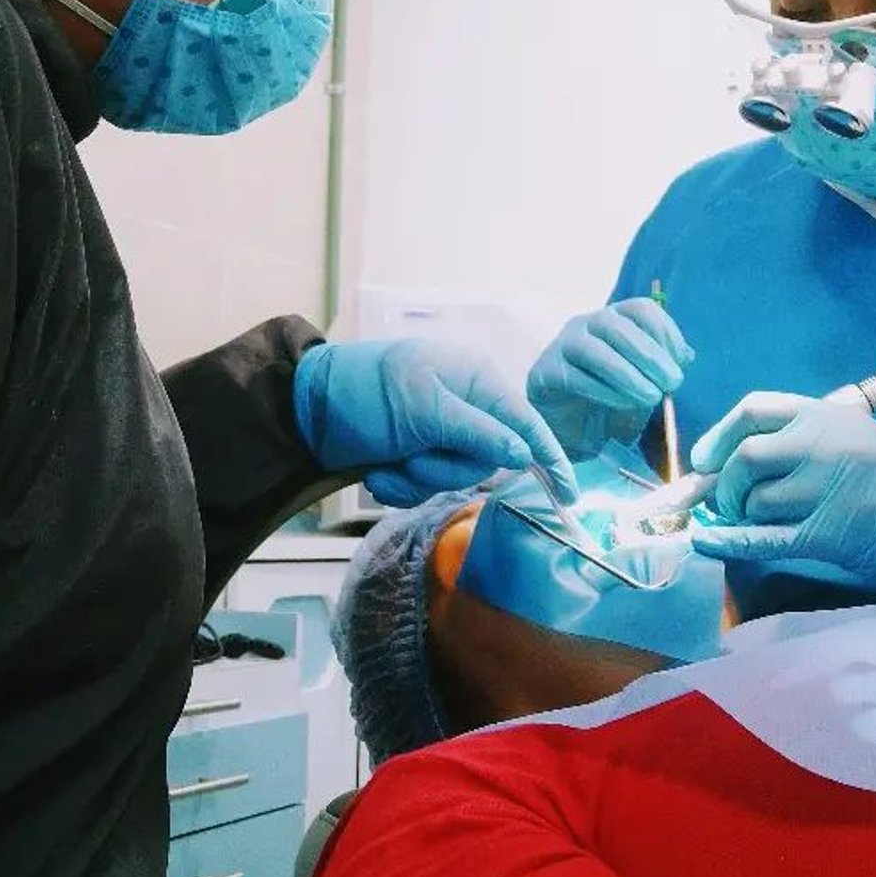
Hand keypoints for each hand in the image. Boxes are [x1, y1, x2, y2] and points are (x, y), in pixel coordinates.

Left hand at [295, 339, 576, 508]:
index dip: (549, 457)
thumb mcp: (423, 407)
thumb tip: (523, 453)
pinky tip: (376, 468)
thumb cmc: (366, 392)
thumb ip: (476, 432)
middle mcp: (463, 407)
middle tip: (410, 452)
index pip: (524, 423)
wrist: (306, 410)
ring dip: (414, 477)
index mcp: (475, 381)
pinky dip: (397, 484)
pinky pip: (423, 488)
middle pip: (484, 462)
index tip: (569, 494)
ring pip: (451, 479)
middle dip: (443, 467)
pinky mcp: (414, 457)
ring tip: (386, 458)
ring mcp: (437, 434)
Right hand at [527, 299, 694, 457]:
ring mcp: (563, 345)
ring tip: (651, 398)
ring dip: (628, 374)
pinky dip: (605, 392)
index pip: (642, 309)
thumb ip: (664, 367)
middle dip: (650, 355)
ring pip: (595, 349)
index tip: (681, 362)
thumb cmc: (612, 397)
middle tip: (672, 383)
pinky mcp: (546, 372)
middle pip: (619, 327)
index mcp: (616, 318)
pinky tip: (624, 405)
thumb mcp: (646, 381)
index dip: (666, 332)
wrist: (571, 426)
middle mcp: (588, 324)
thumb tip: (686, 356)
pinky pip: (576, 377)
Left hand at [687, 393, 875, 598]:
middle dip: (725, 483)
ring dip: (745, 515)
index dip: (718, 436)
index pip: (754, 410)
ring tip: (760, 520)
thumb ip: (790, 439)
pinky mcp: (828, 532)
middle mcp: (825, 445)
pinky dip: (730, 541)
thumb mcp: (845, 433)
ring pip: (756, 501)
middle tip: (727, 501)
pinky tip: (706, 541)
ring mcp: (827, 489)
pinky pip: (765, 537)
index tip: (702, 461)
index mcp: (825, 414)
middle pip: (747, 456)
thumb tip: (712, 466)